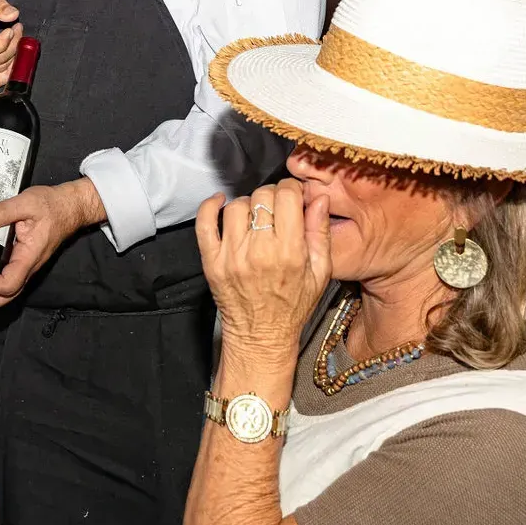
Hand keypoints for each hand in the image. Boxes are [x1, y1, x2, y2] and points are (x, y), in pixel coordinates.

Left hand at [0, 179, 103, 306]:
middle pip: (3, 298)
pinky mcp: (21, 262)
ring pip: (3, 292)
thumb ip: (3, 211)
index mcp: (29, 257)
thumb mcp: (27, 202)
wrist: (70, 207)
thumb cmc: (52, 206)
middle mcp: (27, 267)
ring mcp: (25, 267)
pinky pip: (5, 279)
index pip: (8, 285)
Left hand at [196, 177, 330, 351]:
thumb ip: (319, 232)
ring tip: (256, 218)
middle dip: (272, 196)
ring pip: (237, 206)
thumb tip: (320, 198)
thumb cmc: (293, 305)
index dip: (291, 189)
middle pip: (262, 197)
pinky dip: (210, 207)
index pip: (286, 196)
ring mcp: (231, 256)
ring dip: (248, 205)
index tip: (293, 196)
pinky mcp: (211, 261)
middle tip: (276, 209)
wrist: (261, 336)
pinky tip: (220, 202)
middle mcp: (258, 251)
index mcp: (289, 252)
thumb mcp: (320, 272)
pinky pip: (205, 223)